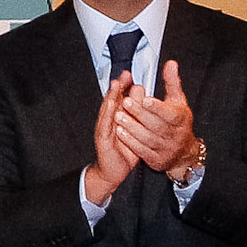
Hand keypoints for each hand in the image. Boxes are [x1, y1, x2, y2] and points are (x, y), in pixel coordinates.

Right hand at [82, 72, 140, 207]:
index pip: (120, 99)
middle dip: (118, 87)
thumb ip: (139, 116)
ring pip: (107, 110)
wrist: (114, 172)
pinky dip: (107, 114)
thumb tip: (144, 99)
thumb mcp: (136, 132)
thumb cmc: (125, 151)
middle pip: (113, 100)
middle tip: (124, 75)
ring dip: (110, 96)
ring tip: (116, 84)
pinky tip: (112, 106)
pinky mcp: (102, 140)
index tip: (130, 75)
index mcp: (118, 118)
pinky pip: (104, 125)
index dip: (124, 86)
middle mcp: (109, 121)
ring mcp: (104, 129)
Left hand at [117, 61, 198, 180]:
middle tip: (125, 102)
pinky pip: (143, 151)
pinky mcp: (157, 160)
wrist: (184, 151)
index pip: (170, 114)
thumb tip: (170, 63)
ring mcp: (166, 149)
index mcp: (181, 119)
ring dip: (132, 127)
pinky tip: (120, 132)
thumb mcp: (178, 101)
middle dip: (140, 114)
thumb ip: (172, 82)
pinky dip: (131, 142)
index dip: (157, 107)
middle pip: (156, 125)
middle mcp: (175, 135)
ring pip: (148, 139)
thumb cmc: (178, 121)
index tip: (145, 99)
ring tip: (118, 116)